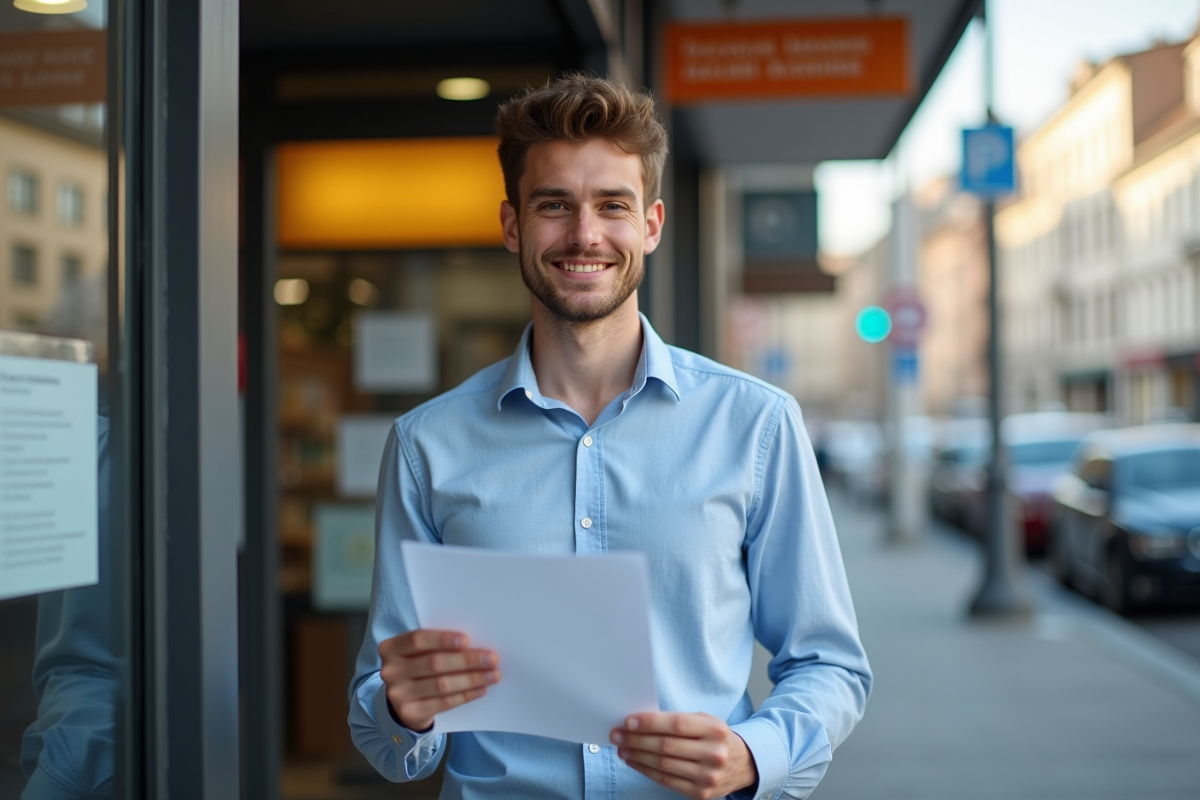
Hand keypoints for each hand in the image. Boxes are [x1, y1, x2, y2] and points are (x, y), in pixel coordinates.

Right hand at [378, 629, 499, 731]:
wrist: (403, 701)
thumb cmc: (418, 667)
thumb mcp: (419, 653)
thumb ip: (436, 646)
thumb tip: (475, 643)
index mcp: (391, 648)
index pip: (417, 639)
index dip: (442, 639)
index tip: (467, 640)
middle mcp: (390, 671)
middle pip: (434, 663)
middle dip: (467, 660)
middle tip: (491, 659)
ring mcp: (398, 694)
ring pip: (442, 684)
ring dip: (472, 679)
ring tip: (493, 675)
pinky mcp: (410, 712)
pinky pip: (444, 702)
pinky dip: (465, 695)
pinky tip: (480, 689)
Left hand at [611, 712, 757, 798]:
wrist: (743, 764)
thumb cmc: (715, 738)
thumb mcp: (705, 721)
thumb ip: (678, 720)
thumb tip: (639, 722)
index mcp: (715, 729)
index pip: (676, 724)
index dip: (650, 723)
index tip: (628, 721)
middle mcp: (714, 753)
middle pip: (666, 746)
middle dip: (636, 740)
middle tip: (617, 734)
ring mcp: (708, 776)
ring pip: (663, 765)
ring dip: (637, 756)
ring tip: (621, 748)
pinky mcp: (700, 793)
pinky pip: (666, 780)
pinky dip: (646, 770)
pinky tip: (634, 761)